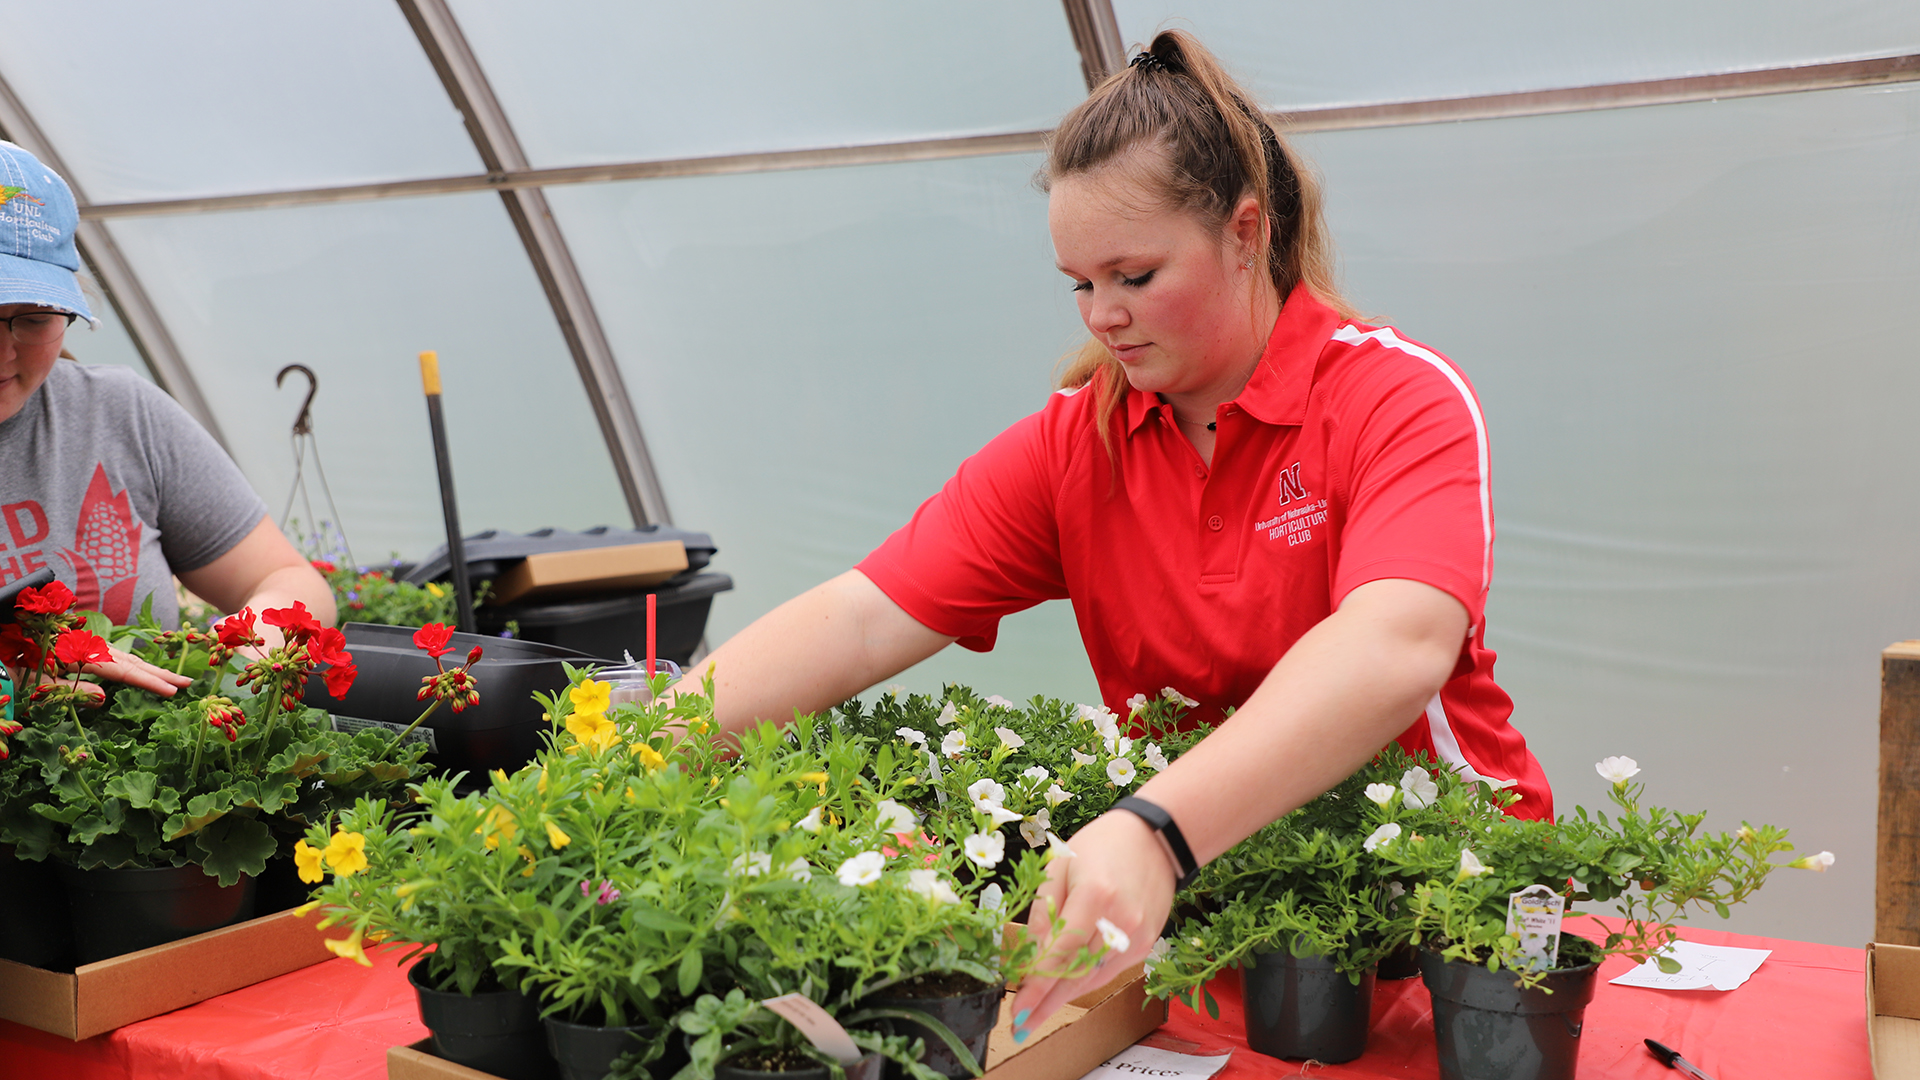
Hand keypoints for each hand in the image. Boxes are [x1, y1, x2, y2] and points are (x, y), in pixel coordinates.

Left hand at [27, 643, 193, 700]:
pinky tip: (141, 670)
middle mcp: (87, 646)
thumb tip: (104, 697)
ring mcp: (85, 645)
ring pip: (123, 657)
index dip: (149, 682)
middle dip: (159, 673)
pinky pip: (113, 656)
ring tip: (172, 679)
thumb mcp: (38, 685)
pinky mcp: (81, 647)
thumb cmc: (15, 670)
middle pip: (130, 661)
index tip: (173, 692)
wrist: (0, 645)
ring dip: (149, 668)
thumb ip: (71, 690)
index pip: (122, 671)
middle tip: (187, 683)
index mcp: (79, 655)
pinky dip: (132, 664)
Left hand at [1007, 810, 1174, 1040]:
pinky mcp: (1146, 945)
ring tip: (1035, 1014)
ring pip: (1092, 978)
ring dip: (1062, 997)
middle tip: (1020, 1026)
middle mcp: (1120, 922)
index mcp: (1096, 896)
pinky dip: (1084, 982)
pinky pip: (1108, 971)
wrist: (1155, 839)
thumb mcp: (1060, 866)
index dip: (1038, 985)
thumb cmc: (1101, 846)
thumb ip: (1043, 911)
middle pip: (1076, 973)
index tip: (1018, 1010)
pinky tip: (1064, 991)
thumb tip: (1029, 955)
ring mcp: (1137, 937)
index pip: (1060, 952)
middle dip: (1046, 1003)